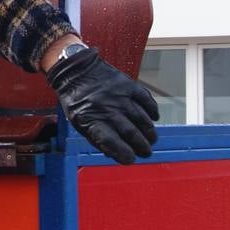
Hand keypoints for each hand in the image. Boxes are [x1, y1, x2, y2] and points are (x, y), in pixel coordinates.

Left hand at [46, 47, 158, 164]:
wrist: (75, 69)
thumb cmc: (76, 100)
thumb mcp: (78, 122)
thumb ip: (96, 138)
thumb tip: (116, 154)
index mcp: (91, 120)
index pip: (111, 142)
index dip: (124, 154)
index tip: (131, 160)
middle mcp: (107, 108)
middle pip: (131, 133)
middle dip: (142, 146)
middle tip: (146, 152)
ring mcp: (119, 96)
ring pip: (141, 119)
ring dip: (149, 132)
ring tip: (151, 139)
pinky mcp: (127, 84)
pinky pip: (146, 100)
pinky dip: (152, 110)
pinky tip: (154, 118)